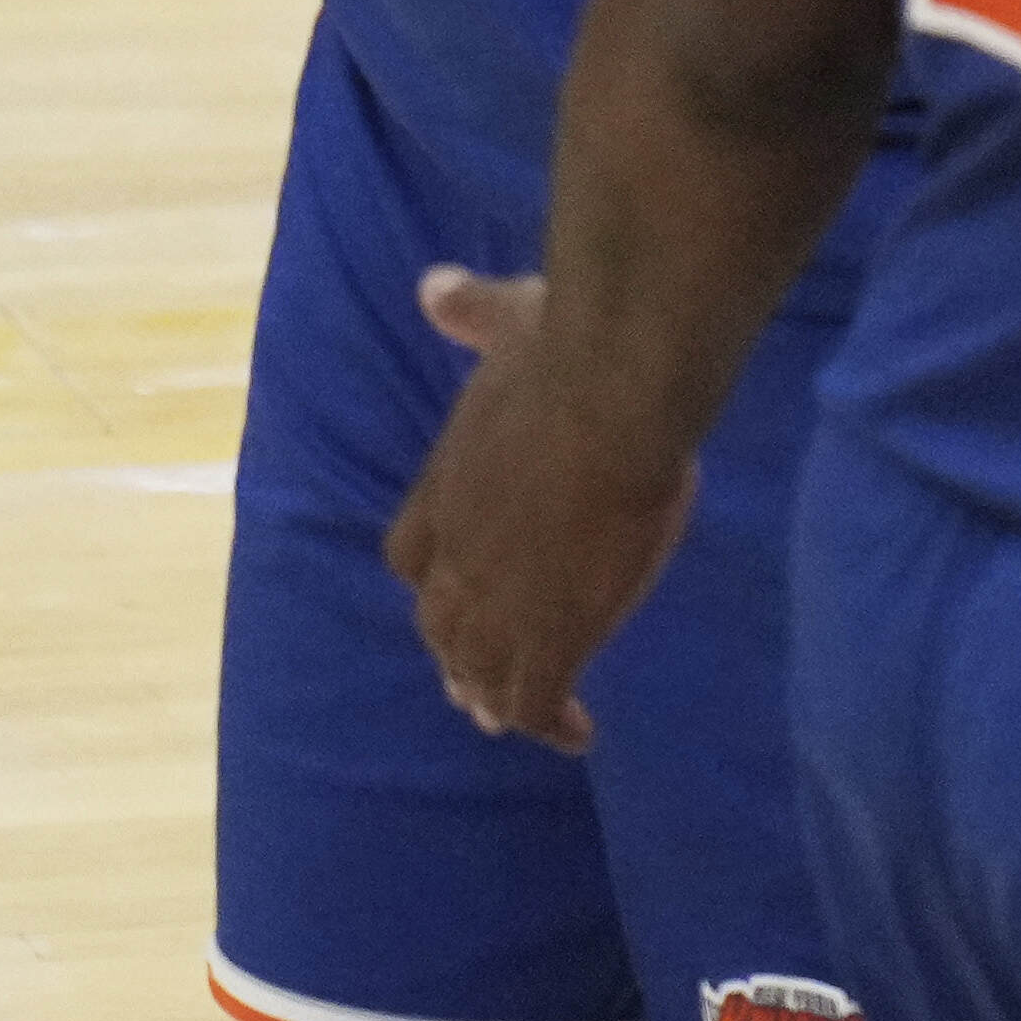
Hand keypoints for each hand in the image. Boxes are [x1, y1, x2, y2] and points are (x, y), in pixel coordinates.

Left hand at [386, 268, 693, 754]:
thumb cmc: (563, 351)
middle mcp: (458, 557)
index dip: (432, 577)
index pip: (412, 555)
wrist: (608, 393)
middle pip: (443, 626)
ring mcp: (501, 602)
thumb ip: (472, 312)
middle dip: (457, 654)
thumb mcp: (509, 320)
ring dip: (493, 697)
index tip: (450, 589)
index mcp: (446, 489)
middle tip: (470, 683)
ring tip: (509, 718)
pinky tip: (576, 735)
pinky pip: (538, 699)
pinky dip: (548, 724)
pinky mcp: (554, 632)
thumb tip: (435, 285)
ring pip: (484, 672)